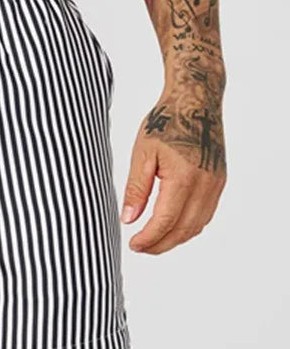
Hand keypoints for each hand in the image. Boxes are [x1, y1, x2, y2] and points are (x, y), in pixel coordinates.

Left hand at [120, 97, 226, 254]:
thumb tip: (128, 219)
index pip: (165, 221)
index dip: (148, 238)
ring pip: (198, 225)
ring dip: (175, 238)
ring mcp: (216, 184)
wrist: (196, 101)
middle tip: (140, 248)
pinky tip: (171, 227)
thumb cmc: (165, 123)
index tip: (132, 245)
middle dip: (161, 244)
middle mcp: (206, 184)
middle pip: (184, 229)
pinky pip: (206, 213)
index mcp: (184, 177)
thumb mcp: (142, 154)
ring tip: (152, 241)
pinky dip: (188, 226)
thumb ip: (136, 189)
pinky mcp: (219, 181)